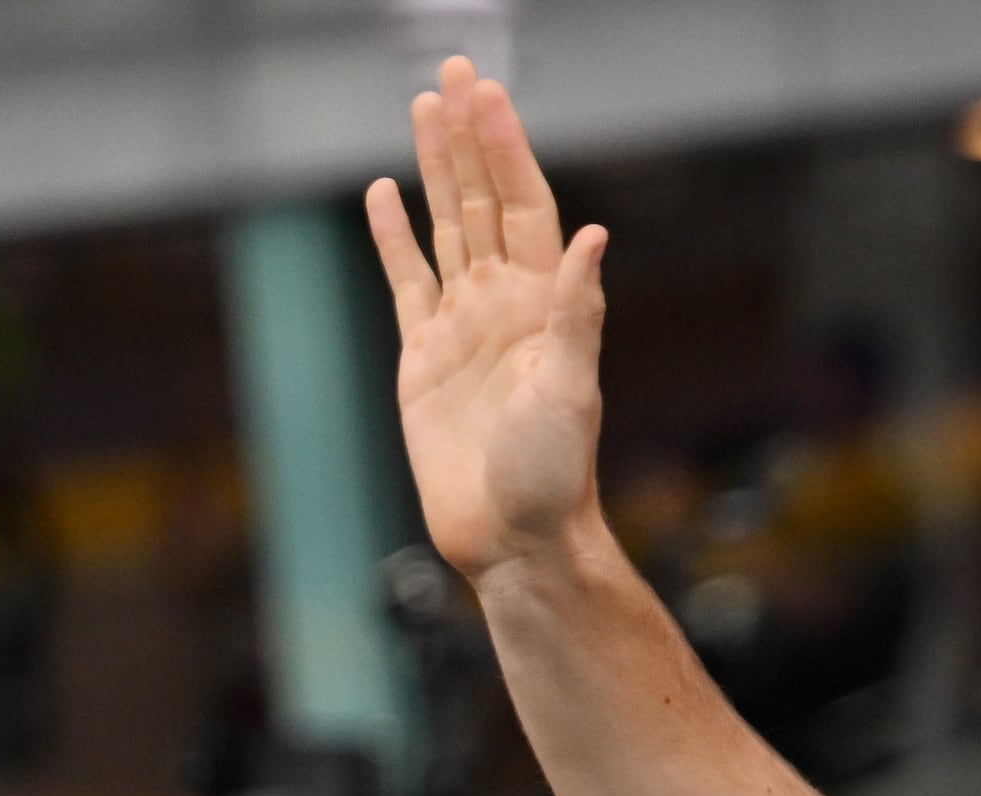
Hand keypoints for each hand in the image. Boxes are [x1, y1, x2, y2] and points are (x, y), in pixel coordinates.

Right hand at [365, 59, 609, 585]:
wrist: (514, 539)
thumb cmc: (554, 476)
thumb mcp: (572, 391)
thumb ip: (577, 312)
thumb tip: (595, 237)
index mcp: (542, 306)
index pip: (522, 205)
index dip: (504, 148)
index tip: (484, 92)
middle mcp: (503, 304)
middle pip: (481, 199)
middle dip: (468, 137)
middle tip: (452, 72)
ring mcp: (461, 326)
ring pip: (445, 226)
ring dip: (434, 169)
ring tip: (424, 108)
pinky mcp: (422, 356)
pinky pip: (406, 279)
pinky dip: (394, 235)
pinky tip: (385, 193)